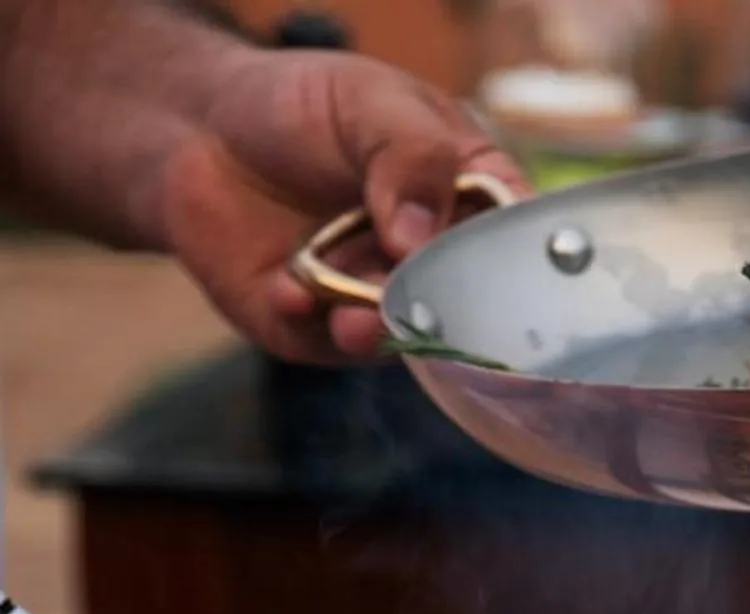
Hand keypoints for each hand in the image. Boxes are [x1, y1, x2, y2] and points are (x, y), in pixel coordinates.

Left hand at [157, 49, 525, 361]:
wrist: (198, 133)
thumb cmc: (299, 105)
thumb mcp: (369, 102)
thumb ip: (410, 155)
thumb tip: (418, 239)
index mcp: (467, 200)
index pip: (517, 241)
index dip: (523, 265)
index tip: (509, 277)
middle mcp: (434, 264)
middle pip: (467, 305)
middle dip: (442, 307)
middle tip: (412, 289)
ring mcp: (383, 304)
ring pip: (403, 336)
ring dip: (379, 329)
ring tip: (353, 320)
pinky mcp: (325, 334)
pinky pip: (334, 345)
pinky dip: (314, 322)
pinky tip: (289, 288)